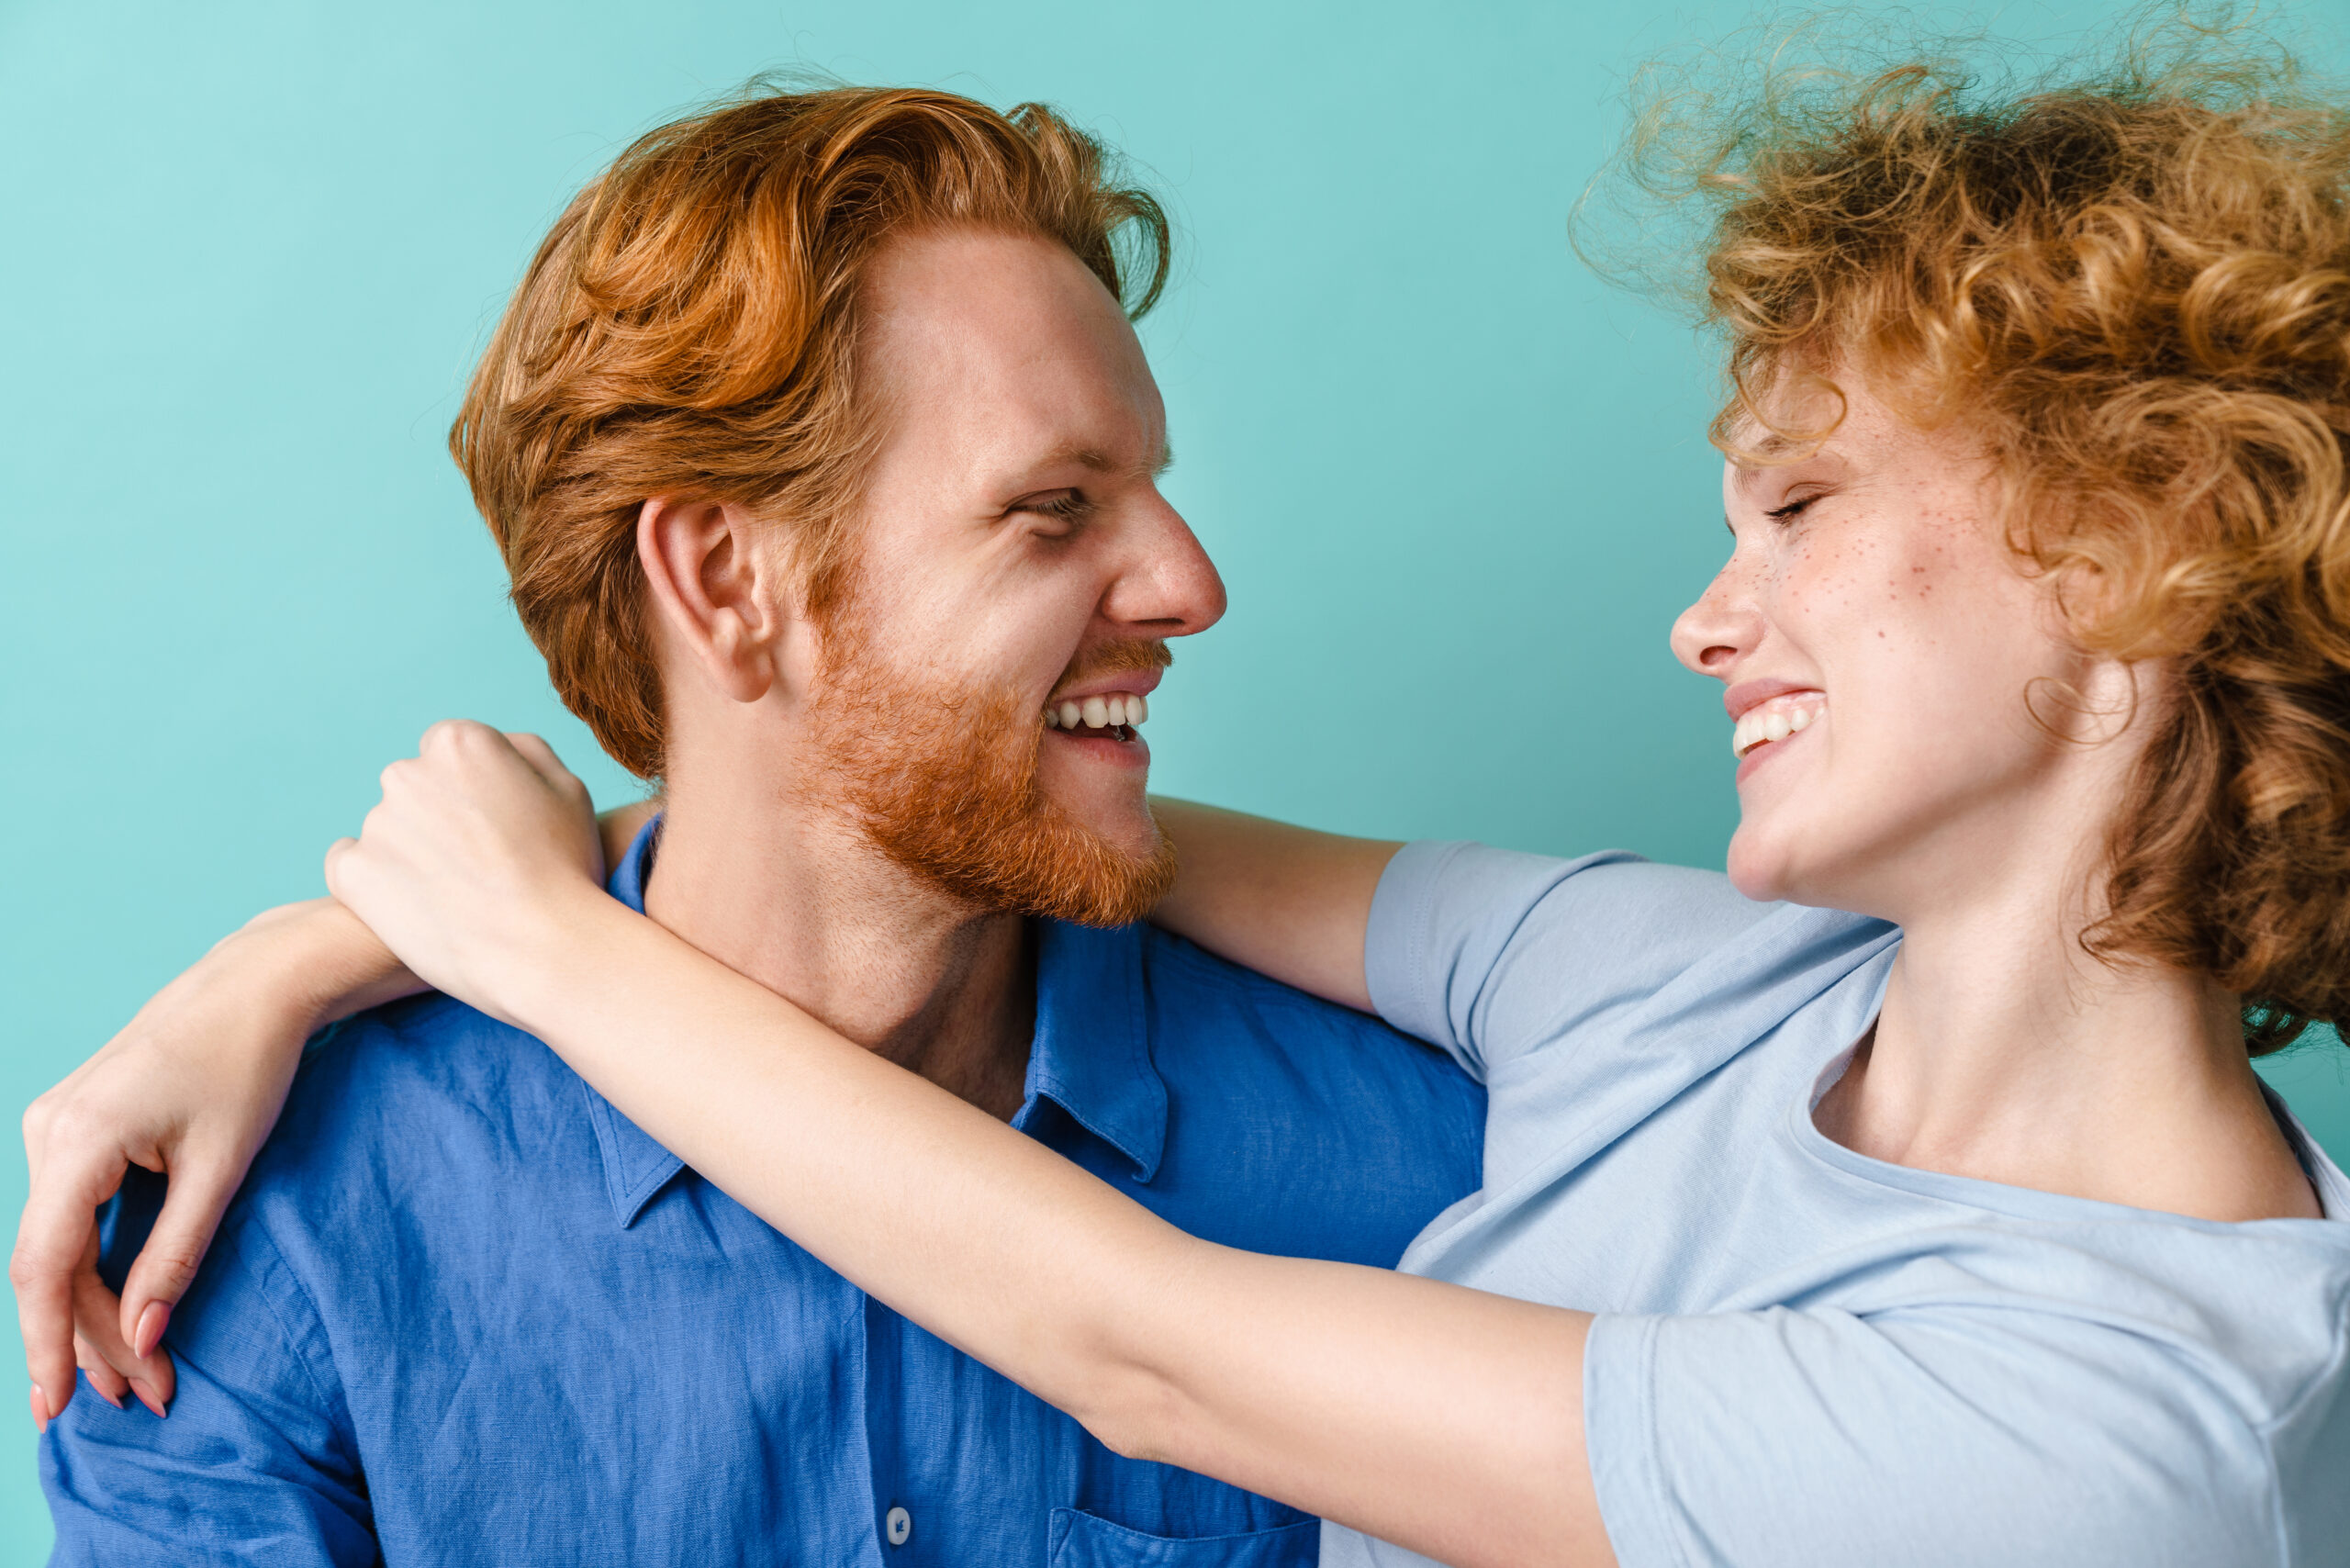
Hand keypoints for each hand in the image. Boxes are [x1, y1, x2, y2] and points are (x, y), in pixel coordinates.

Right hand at [12, 901, 411, 1428]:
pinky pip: (70, 1217)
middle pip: (51, 1265)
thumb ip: (175, 1257)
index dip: (49, 1344)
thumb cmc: (250, 1066)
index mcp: (75, 1139)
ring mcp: (53, 1127)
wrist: (257, 986)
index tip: (60, 1408)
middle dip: (91, 1339)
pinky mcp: (74, 1129)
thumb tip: (140, 1341)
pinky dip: (96, 1268)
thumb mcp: (222, 1171)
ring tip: (141, 1376)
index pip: (45, 1267)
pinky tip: (119, 1316)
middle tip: (144, 1398)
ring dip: (95, 1310)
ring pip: (59, 1246)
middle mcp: (47, 1131)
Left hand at [324, 723, 607, 1026]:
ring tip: (458, 896)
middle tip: (480, 865)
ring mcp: (376, 823)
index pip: (451, 754)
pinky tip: (414, 904)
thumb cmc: (565, 870)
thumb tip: (495, 748)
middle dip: (440, 818)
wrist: (540, 948)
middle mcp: (408, 772)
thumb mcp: (569, 789)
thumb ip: (524, 753)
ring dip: (413, 852)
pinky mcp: (352, 873)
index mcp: (459, 743)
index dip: (477, 793)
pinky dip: (376, 881)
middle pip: (416, 788)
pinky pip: (350, 865)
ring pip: (389, 829)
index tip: (497, 829)